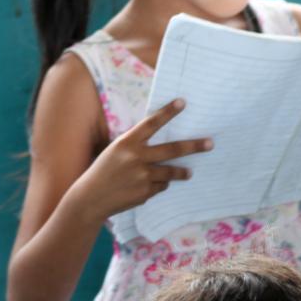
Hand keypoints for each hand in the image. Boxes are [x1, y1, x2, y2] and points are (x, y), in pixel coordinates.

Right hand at [68, 99, 209, 218]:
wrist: (90, 198)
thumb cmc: (105, 170)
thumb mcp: (116, 151)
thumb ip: (137, 145)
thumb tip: (166, 138)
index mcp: (127, 142)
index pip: (151, 123)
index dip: (167, 112)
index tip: (183, 102)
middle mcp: (136, 157)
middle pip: (173, 150)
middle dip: (194, 146)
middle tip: (211, 143)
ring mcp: (142, 175)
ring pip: (171, 172)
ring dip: (182, 172)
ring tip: (189, 172)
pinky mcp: (145, 192)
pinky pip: (160, 186)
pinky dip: (157, 185)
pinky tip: (144, 187)